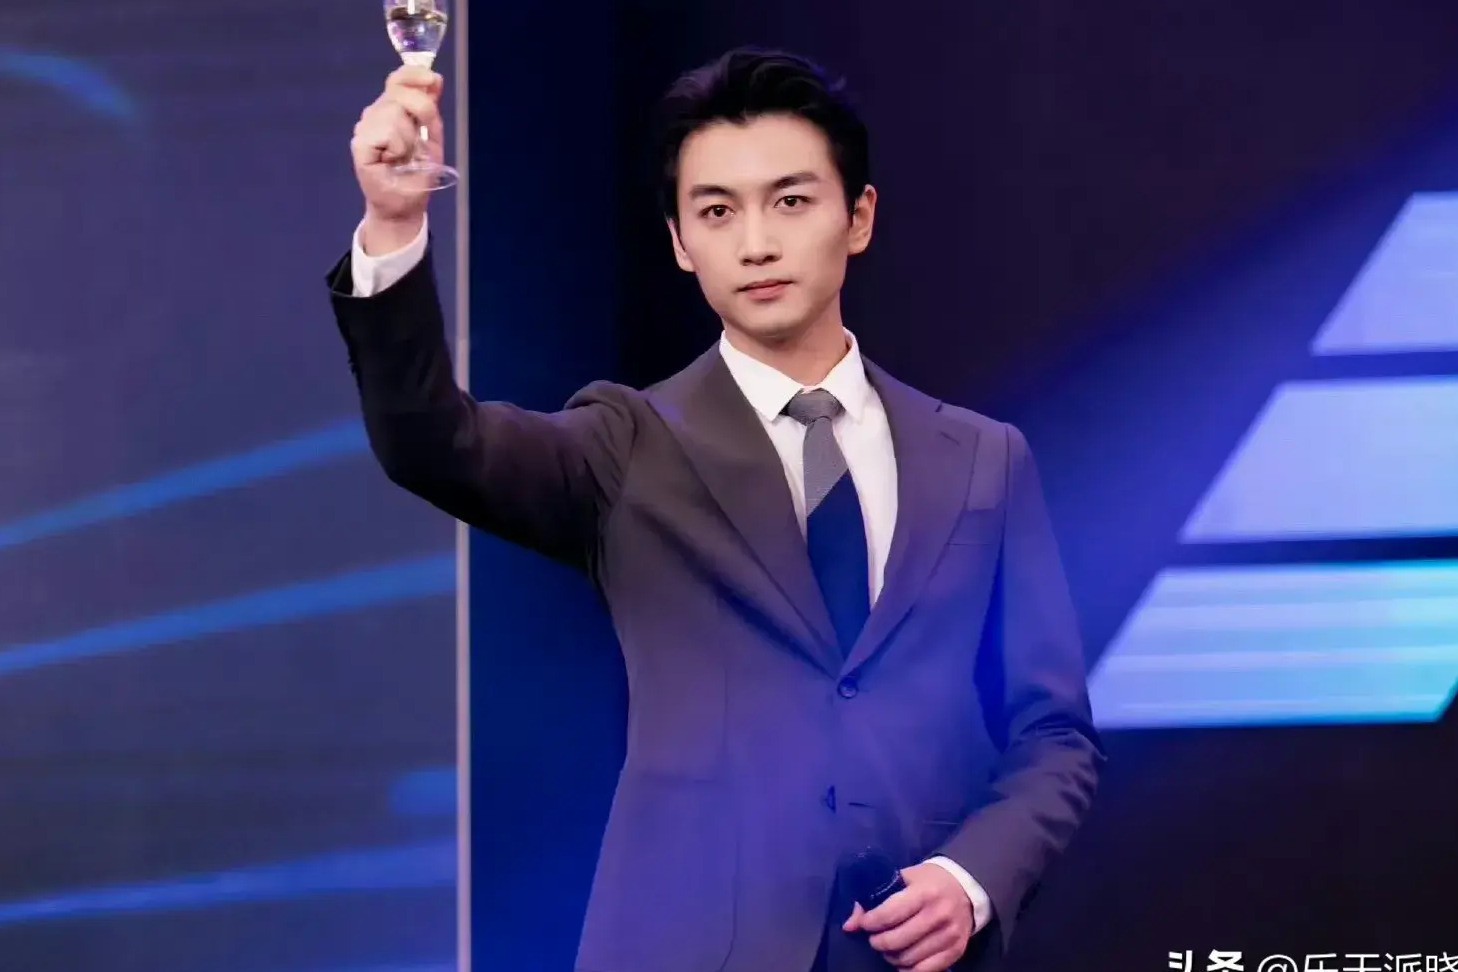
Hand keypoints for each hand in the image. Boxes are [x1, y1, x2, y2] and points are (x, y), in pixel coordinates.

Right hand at [351, 65, 444, 252]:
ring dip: (408, 138)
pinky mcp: (359, 142)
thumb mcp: (432, 139)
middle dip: (420, 113)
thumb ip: (430, 109)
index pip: (398, 79)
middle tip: (418, 144)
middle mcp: (376, 113)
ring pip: (392, 112)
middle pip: (399, 93)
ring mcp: (365, 127)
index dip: (414, 74)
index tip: (433, 80)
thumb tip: (435, 79)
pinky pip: (385, 131)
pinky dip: (397, 147)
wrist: (404, 205)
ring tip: (403, 157)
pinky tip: (392, 160)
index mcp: (393, 108)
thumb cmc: (417, 175)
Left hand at [842, 863, 974, 971]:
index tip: (865, 923)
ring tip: (888, 948)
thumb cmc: (929, 881)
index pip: (888, 915)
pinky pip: (925, 971)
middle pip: (896, 941)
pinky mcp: (956, 951)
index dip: (870, 923)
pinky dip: (908, 970)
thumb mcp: (903, 878)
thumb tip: (849, 925)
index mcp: (923, 893)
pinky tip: (902, 961)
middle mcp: (938, 915)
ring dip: (891, 956)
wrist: (966, 888)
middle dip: (877, 942)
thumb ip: (875, 898)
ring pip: (908, 959)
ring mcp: (949, 935)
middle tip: (875, 938)